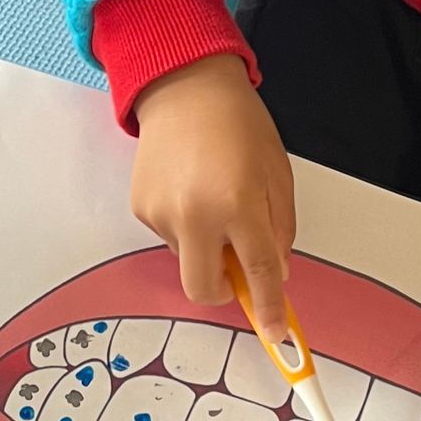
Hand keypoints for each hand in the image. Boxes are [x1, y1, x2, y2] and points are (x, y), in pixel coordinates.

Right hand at [130, 56, 294, 340]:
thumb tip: (276, 273)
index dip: (271, 308)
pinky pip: (170, 237)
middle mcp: (195, 214)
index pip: (259, 273)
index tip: (277, 334)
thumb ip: (279, 229)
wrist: (185, 86)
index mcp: (238, 203)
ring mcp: (162, 214)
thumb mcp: (278, 174)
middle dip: (226, 292)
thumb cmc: (238, 123)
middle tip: (239, 268)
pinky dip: (187, 226)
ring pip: (189, 260)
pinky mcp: (140, 209)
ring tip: (213, 197)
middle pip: (205, 290)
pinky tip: (191, 189)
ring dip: (207, 248)